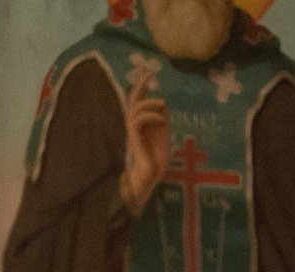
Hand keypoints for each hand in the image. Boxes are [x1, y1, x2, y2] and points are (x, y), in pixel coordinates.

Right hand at [120, 68, 171, 216]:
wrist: (148, 178)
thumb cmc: (156, 161)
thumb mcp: (163, 135)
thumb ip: (161, 120)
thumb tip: (163, 103)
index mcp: (140, 123)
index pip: (138, 100)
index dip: (142, 85)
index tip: (148, 70)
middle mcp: (133, 125)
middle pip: (132, 99)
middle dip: (141, 84)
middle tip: (150, 70)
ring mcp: (132, 132)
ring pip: (134, 108)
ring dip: (150, 103)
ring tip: (162, 106)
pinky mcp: (133, 138)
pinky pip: (137, 119)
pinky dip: (151, 115)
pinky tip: (162, 119)